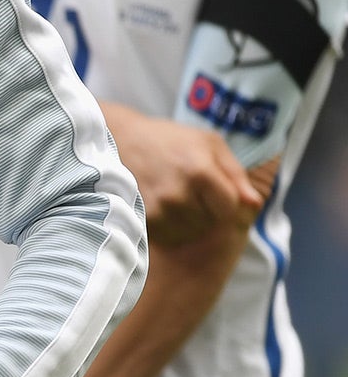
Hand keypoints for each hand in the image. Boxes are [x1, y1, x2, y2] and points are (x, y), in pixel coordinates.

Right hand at [107, 106, 264, 246]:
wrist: (121, 140)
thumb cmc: (172, 140)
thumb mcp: (210, 144)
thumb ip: (235, 174)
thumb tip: (254, 203)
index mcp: (201, 172)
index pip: (230, 208)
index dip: (228, 203)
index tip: (217, 192)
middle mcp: (179, 194)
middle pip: (211, 222)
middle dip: (210, 212)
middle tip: (196, 195)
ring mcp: (158, 209)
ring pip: (191, 233)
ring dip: (192, 223)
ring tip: (181, 202)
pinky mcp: (142, 219)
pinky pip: (169, 236)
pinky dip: (173, 229)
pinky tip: (167, 211)